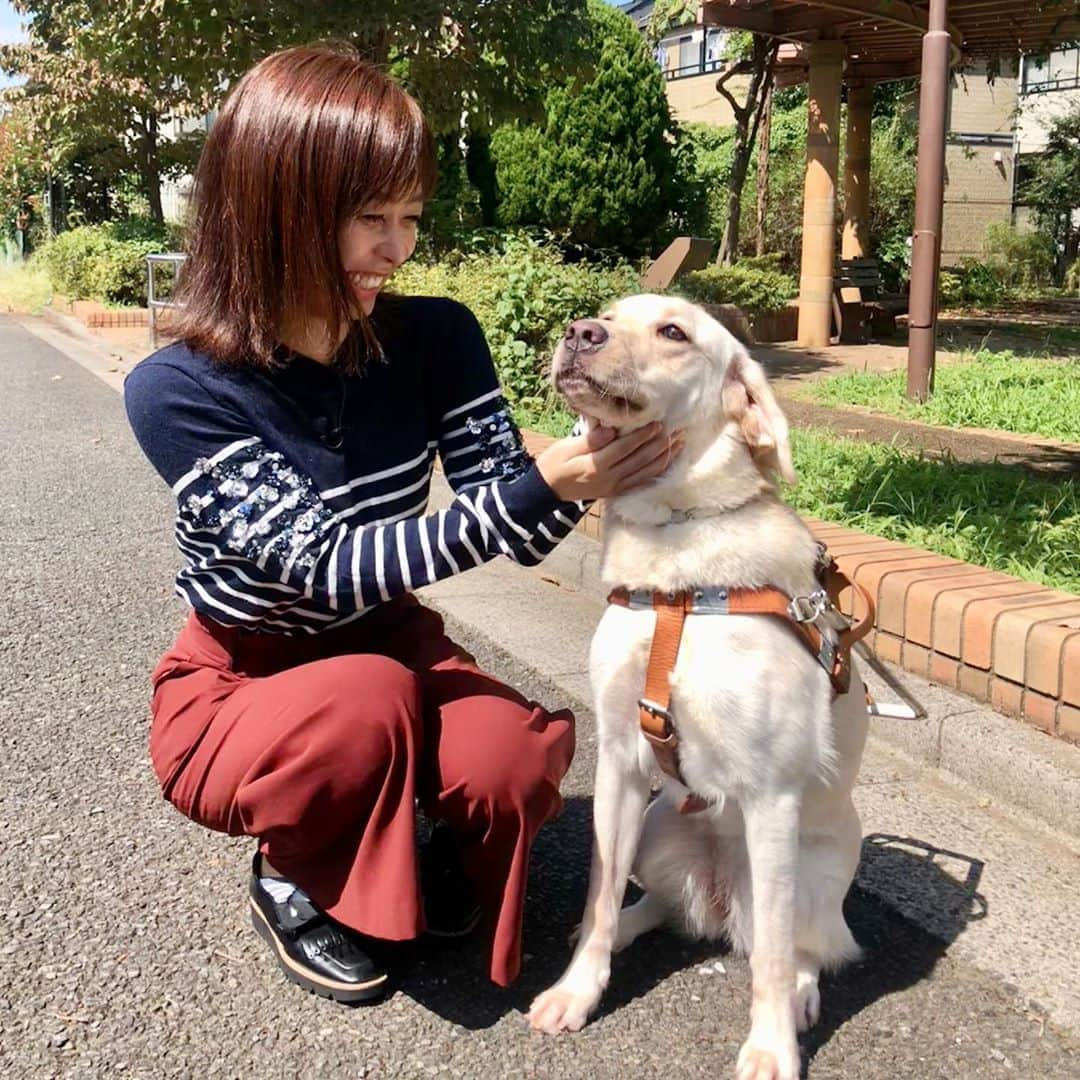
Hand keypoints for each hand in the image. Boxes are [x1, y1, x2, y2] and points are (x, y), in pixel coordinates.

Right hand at [535, 422, 683, 502]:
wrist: (546, 491)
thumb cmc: (554, 464)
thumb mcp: (565, 447)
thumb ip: (589, 440)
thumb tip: (610, 431)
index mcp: (596, 465)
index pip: (625, 448)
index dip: (642, 436)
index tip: (658, 424)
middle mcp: (609, 478)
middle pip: (640, 460)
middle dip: (659, 445)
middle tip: (675, 431)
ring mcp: (614, 487)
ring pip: (644, 472)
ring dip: (664, 458)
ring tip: (679, 444)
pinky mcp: (615, 492)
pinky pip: (640, 482)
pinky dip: (656, 472)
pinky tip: (667, 462)